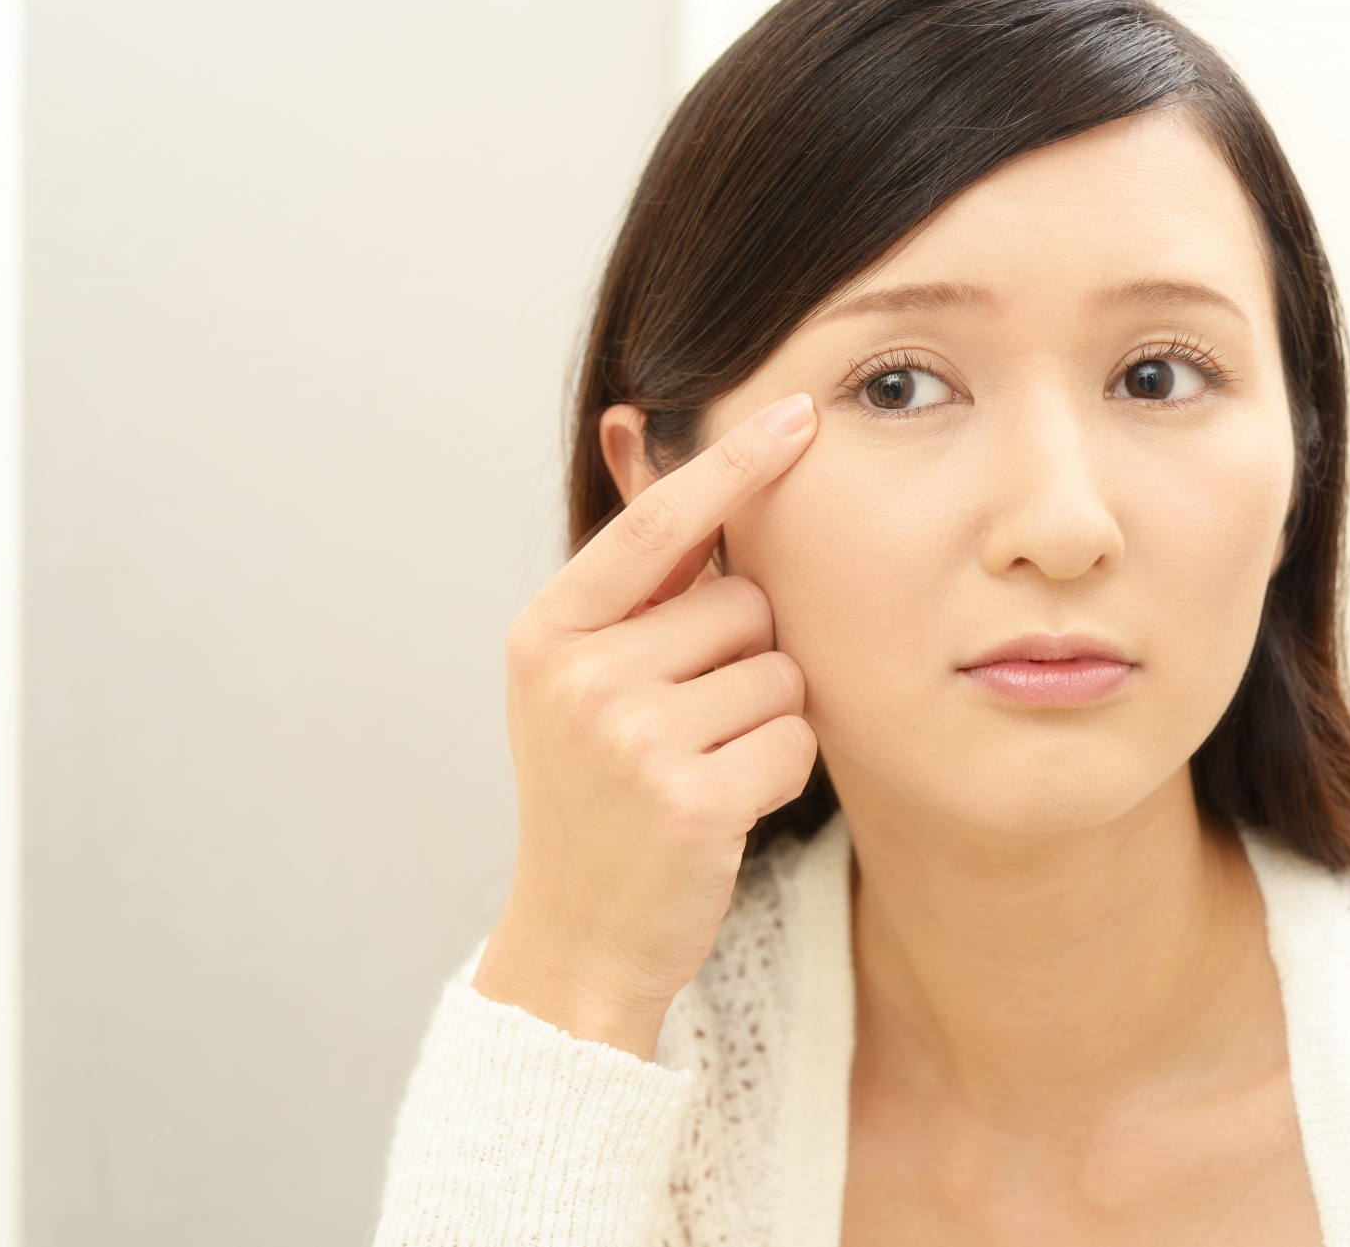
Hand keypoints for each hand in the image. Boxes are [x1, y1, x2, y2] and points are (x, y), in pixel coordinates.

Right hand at [473, 393, 819, 1058]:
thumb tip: (637, 429)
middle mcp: (580, 675)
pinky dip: (780, 772)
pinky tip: (726, 806)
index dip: (733, 466)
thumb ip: (627, 579)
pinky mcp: (690, 799)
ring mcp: (630, 738)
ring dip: (767, 717)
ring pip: (781, 672)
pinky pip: (794, 739)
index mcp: (549, 630)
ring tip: (702, 765)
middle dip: (746, 656)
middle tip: (690, 723)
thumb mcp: (576, 678)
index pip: (658, 523)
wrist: (577, 937)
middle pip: (743, 603)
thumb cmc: (596, 794)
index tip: (800, 413)